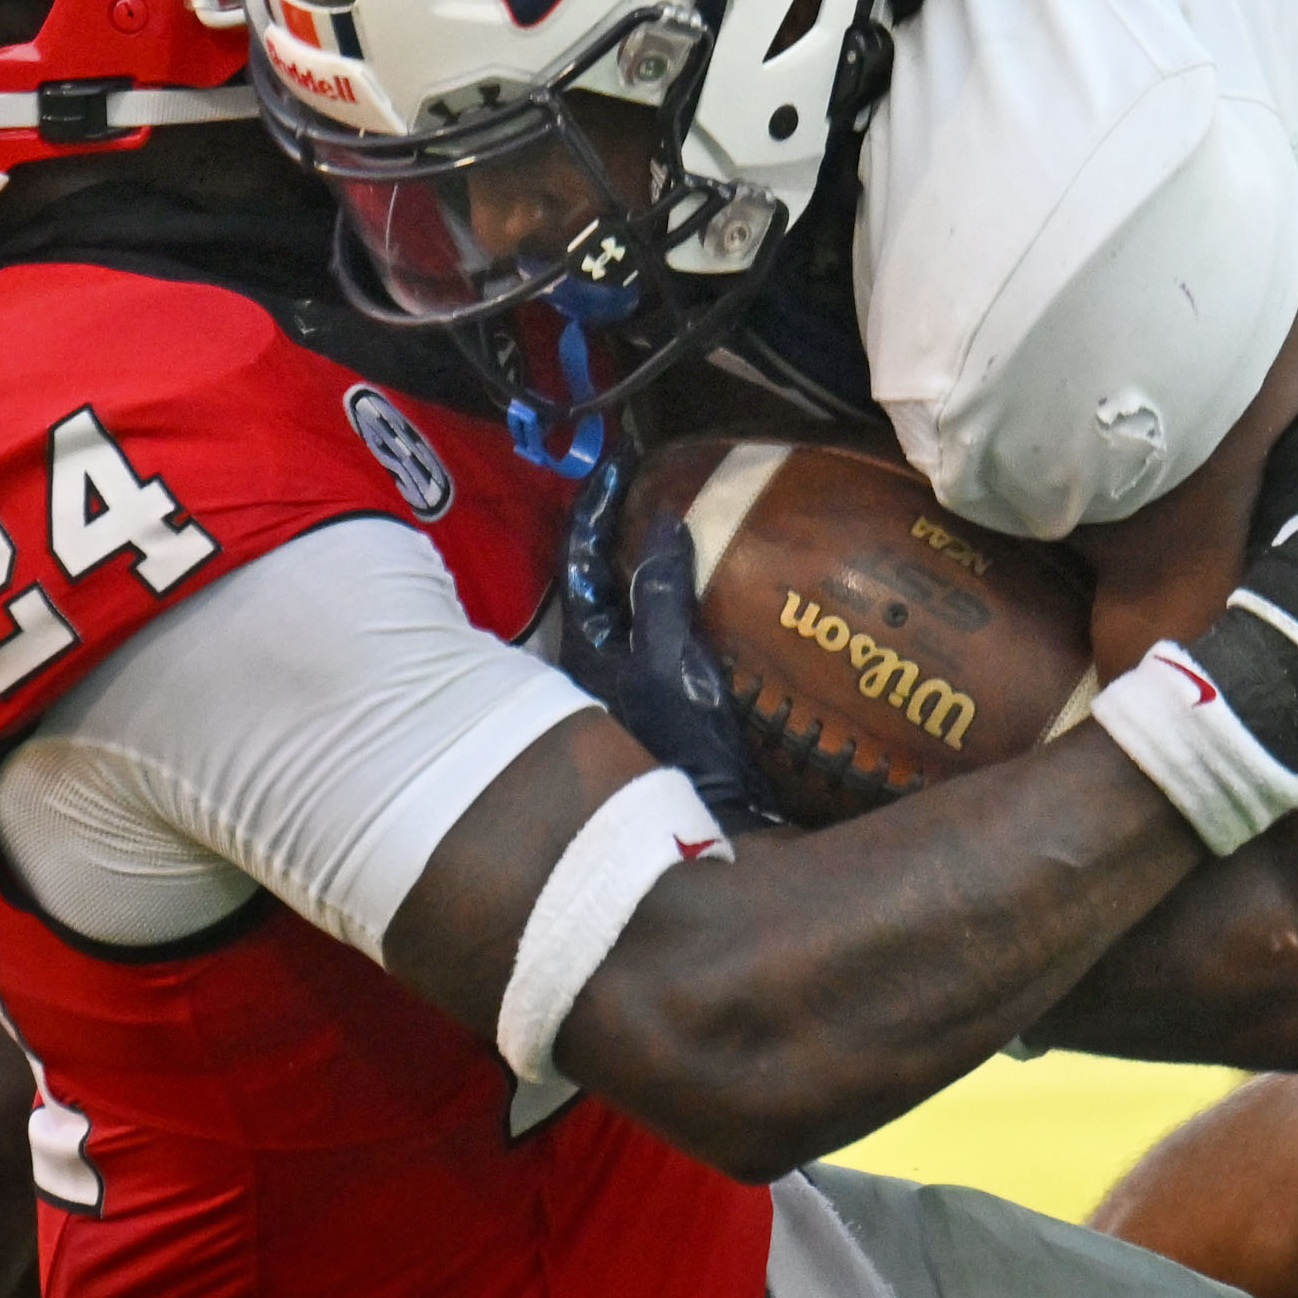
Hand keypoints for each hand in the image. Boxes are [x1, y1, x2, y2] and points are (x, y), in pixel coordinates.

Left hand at [557, 447, 776, 823]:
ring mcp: (631, 686)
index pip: (582, 559)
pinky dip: (682, 603)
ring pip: (631, 608)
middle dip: (621, 534)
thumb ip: (660, 595)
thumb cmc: (678, 750)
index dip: (598, 508)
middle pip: (602, 581)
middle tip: (652, 487)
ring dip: (650, 568)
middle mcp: (601, 664)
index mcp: (588, 648)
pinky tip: (716, 592)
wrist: (703, 836)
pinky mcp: (665, 707)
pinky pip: (666, 634)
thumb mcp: (670, 663)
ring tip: (686, 524)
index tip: (618, 462)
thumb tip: (660, 526)